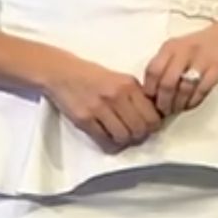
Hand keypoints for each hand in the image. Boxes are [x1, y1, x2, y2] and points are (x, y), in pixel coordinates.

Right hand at [43, 56, 162, 151]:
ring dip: (125, 141)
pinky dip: (110, 144)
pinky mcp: (84, 119)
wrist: (62, 73)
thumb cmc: (93, 77)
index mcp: (129, 85)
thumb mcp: (121, 79)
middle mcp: (116, 96)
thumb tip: (154, 116)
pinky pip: (104, 140)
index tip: (149, 127)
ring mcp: (99, 108)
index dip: (153, 126)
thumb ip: (137, 95)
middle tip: (135, 135)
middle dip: (140, 136)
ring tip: (121, 136)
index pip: (152, 116)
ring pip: (123, 137)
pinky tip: (109, 139)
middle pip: (140, 129)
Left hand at [144, 20, 217, 116]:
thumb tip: (151, 91)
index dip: (149, 90)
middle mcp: (184, 51)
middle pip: (166, 83)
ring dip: (178, 104)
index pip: (152, 71)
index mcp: (170, 47)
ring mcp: (201, 60)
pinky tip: (190, 105)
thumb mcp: (178, 48)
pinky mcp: (217, 68)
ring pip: (184, 89)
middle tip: (164, 110)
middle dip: (163, 102)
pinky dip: (193, 101)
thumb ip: (165, 65)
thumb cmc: (201, 45)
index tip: (150, 101)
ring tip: (176, 109)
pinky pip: (201, 90)